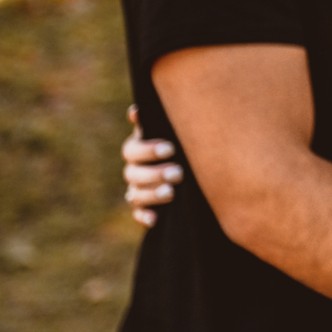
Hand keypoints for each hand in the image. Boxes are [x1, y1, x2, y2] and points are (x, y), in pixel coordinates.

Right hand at [122, 105, 182, 226]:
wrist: (199, 168)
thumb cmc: (185, 141)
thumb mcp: (177, 129)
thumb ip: (162, 120)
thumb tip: (136, 112)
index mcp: (139, 148)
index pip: (132, 150)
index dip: (148, 150)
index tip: (170, 149)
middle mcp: (134, 170)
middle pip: (133, 173)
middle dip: (154, 173)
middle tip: (178, 172)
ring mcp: (138, 190)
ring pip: (135, 195)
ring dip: (152, 194)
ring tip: (171, 192)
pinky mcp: (145, 209)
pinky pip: (139, 215)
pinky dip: (144, 217)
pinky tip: (154, 219)